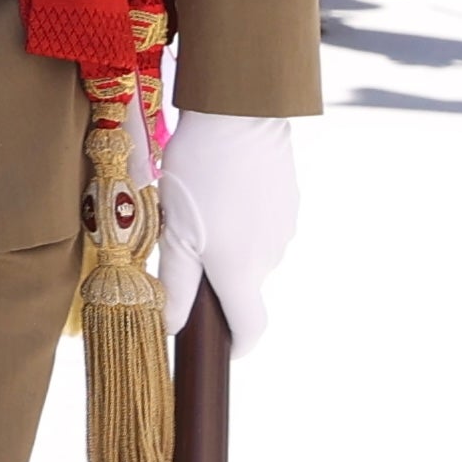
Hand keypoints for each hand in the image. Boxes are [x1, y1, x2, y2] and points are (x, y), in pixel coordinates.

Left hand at [157, 111, 299, 349]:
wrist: (241, 113)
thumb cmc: (199, 171)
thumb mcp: (176, 230)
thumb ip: (177, 284)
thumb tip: (172, 327)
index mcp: (242, 270)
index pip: (251, 328)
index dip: (237, 345)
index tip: (221, 347)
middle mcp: (270, 256)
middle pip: (241, 284)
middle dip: (214, 274)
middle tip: (181, 236)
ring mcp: (284, 228)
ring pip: (249, 250)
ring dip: (225, 239)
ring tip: (198, 200)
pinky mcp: (289, 201)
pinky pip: (259, 222)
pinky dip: (240, 214)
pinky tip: (221, 184)